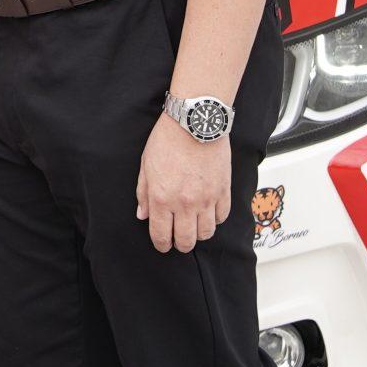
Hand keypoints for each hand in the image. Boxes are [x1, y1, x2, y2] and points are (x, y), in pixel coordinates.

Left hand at [135, 112, 231, 253]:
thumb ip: (144, 193)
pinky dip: (215, 219)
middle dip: (180, 244)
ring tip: (194, 226)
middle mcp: (185, 203)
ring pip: (206, 233)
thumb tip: (143, 215)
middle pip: (186, 241)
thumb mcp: (146, 165)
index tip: (163, 244)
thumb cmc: (168, 139)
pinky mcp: (223, 191)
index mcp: (162, 198)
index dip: (161, 244)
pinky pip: (222, 216)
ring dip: (199, 234)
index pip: (161, 235)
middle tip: (179, 239)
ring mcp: (206, 199)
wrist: (194, 122)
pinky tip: (209, 212)